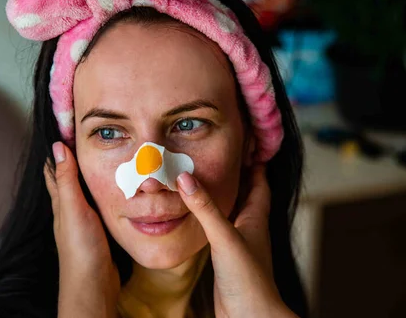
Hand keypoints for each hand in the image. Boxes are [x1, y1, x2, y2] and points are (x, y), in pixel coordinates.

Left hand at [44, 141, 119, 317]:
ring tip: (101, 158)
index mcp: (61, 202)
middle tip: (84, 139)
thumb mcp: (74, 209)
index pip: (55, 170)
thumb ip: (67, 181)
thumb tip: (57, 148)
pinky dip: (103, 194)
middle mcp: (69, 210)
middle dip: (73, 160)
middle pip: (68, 179)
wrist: (93, 284)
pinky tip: (113, 192)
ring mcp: (83, 221)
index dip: (57, 150)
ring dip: (89, 176)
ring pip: (84, 192)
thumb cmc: (81, 248)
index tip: (65, 129)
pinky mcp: (97, 232)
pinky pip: (98, 206)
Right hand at [176, 166, 297, 317]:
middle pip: (246, 194)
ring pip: (231, 211)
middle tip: (219, 156)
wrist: (251, 316)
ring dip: (221, 195)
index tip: (244, 143)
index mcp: (255, 218)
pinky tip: (198, 216)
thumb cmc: (248, 279)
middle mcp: (249, 227)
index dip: (254, 162)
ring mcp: (238, 242)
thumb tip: (185, 178)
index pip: (259, 182)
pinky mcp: (226, 256)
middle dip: (236, 174)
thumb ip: (205, 209)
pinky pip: (219, 228)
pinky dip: (210, 217)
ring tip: (204, 179)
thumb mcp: (224, 238)